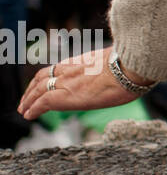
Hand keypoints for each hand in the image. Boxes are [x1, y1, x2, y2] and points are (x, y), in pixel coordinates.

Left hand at [18, 46, 150, 121]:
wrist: (132, 68)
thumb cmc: (135, 66)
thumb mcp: (121, 62)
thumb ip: (114, 67)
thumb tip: (128, 72)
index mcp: (84, 60)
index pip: (59, 67)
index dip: (48, 76)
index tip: (44, 83)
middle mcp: (72, 69)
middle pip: (43, 76)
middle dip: (32, 87)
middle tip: (27, 98)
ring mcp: (67, 81)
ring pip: (38, 89)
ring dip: (28, 99)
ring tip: (24, 108)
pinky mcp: (65, 95)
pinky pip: (42, 102)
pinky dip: (33, 108)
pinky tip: (28, 115)